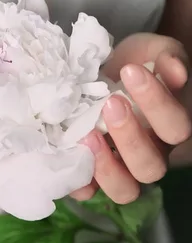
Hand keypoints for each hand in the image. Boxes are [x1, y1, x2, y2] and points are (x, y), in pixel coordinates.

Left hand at [72, 33, 190, 202]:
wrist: (105, 71)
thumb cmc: (135, 64)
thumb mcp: (153, 52)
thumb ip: (168, 57)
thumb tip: (175, 71)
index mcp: (169, 128)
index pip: (176, 128)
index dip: (156, 103)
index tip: (130, 70)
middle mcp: (149, 154)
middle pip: (151, 167)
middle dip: (130, 138)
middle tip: (110, 104)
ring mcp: (120, 168)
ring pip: (124, 190)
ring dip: (105, 166)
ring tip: (87, 135)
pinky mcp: (91, 172)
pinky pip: (87, 191)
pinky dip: (77, 182)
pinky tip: (65, 157)